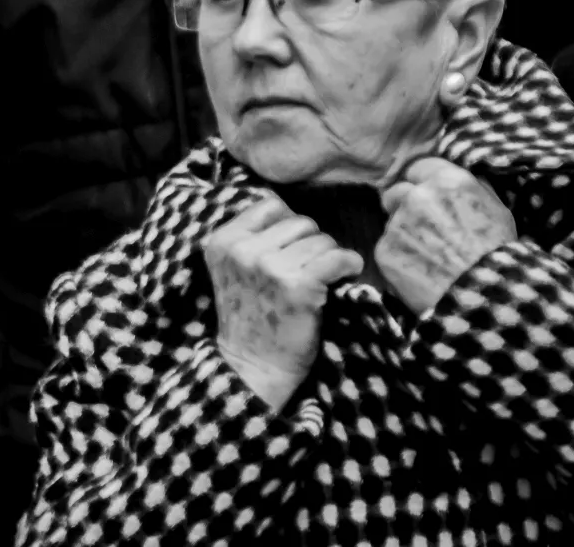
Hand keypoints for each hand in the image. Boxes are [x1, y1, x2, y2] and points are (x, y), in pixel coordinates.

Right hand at [203, 195, 362, 410]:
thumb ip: (252, 236)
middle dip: (309, 243)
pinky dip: (349, 264)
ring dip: (328, 257)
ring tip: (319, 281)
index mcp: (224, 241)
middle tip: (305, 271)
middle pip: (300, 221)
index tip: (290, 249)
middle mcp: (244, 250)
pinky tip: (347, 274)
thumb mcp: (234, 268)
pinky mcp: (300, 287)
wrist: (253, 367)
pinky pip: (338, 257)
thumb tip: (289, 207)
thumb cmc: (250, 316)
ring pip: (321, 239)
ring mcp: (271, 267)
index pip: (270, 205)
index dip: (287, 225)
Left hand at [375, 159, 516, 313]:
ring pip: (391, 222)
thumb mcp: (497, 210)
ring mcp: (397, 223)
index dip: (423, 184)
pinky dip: (398, 259)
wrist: (485, 300)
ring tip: (428, 258)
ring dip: (403, 234)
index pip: (418, 168)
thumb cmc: (497, 256)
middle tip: (423, 231)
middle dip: (404, 206)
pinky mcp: (384, 251)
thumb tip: (455, 178)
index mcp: (446, 181)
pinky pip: (386, 249)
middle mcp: (417, 196)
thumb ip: (470, 187)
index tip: (429, 200)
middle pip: (397, 191)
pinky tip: (419, 273)